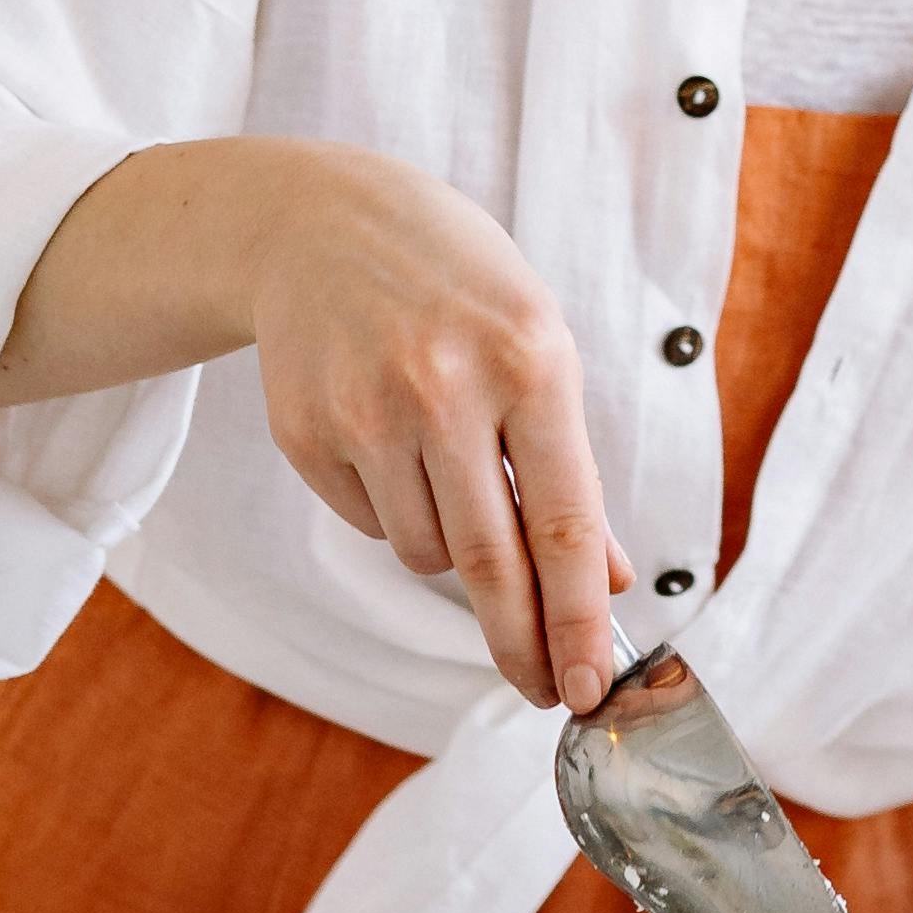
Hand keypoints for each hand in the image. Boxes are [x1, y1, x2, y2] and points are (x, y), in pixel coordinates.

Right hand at [246, 146, 630, 710]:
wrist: (320, 223)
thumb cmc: (458, 292)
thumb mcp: (537, 348)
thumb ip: (571, 469)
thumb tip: (606, 580)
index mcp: (530, 362)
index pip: (561, 522)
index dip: (577, 619)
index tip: (587, 689)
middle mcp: (444, 389)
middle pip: (490, 563)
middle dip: (521, 642)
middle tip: (540, 689)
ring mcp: (366, 413)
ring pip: (428, 553)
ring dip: (453, 545)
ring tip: (448, 462)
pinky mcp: (305, 433)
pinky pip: (371, 524)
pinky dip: (394, 509)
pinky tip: (389, 439)